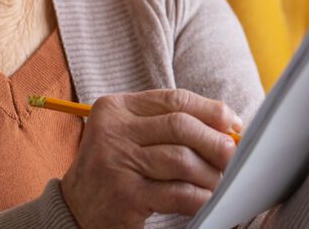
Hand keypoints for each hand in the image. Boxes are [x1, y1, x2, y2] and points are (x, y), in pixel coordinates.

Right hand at [59, 89, 242, 226]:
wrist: (75, 209)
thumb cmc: (115, 169)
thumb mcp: (130, 136)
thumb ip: (167, 125)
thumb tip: (225, 128)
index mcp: (116, 108)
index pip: (174, 99)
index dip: (211, 110)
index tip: (232, 124)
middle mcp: (113, 131)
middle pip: (181, 126)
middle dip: (215, 140)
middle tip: (232, 155)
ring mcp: (117, 163)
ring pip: (182, 159)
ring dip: (210, 172)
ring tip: (220, 180)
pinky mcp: (125, 196)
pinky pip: (178, 193)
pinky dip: (200, 196)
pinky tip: (206, 199)